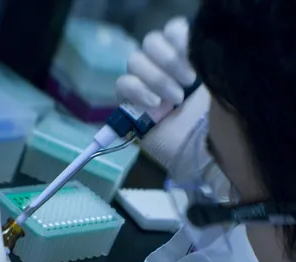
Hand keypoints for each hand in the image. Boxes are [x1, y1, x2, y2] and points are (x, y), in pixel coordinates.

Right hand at [116, 17, 209, 169]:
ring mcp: (145, 86)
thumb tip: (190, 42)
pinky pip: (122, 84)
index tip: (191, 54)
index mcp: (186, 58)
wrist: (203, 152)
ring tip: (175, 100)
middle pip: (151, 42)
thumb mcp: (216, 83)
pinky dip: (137, 90)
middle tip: (187, 83)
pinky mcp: (129, 105)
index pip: (172, 30)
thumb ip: (201, 58)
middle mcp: (164, 69)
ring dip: (156, 78)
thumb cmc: (216, 121)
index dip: (177, 36)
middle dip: (168, 60)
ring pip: (135, 60)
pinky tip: (154, 105)